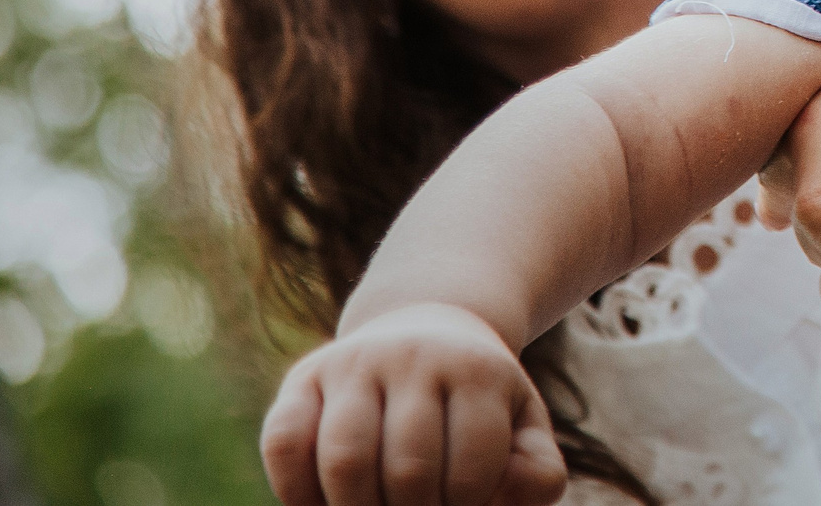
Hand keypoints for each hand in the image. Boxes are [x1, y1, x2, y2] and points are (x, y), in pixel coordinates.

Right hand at [258, 303, 563, 505]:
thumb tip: (496, 499)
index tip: (464, 503)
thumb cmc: (477, 404)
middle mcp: (416, 358)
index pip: (472, 467)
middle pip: (408, 471)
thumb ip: (535, 474)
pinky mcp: (305, 377)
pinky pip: (285, 443)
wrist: (428, 332)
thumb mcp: (523, 428)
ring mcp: (355, 363)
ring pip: (345, 459)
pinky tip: (326, 500)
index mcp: (480, 372)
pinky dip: (299, 492)